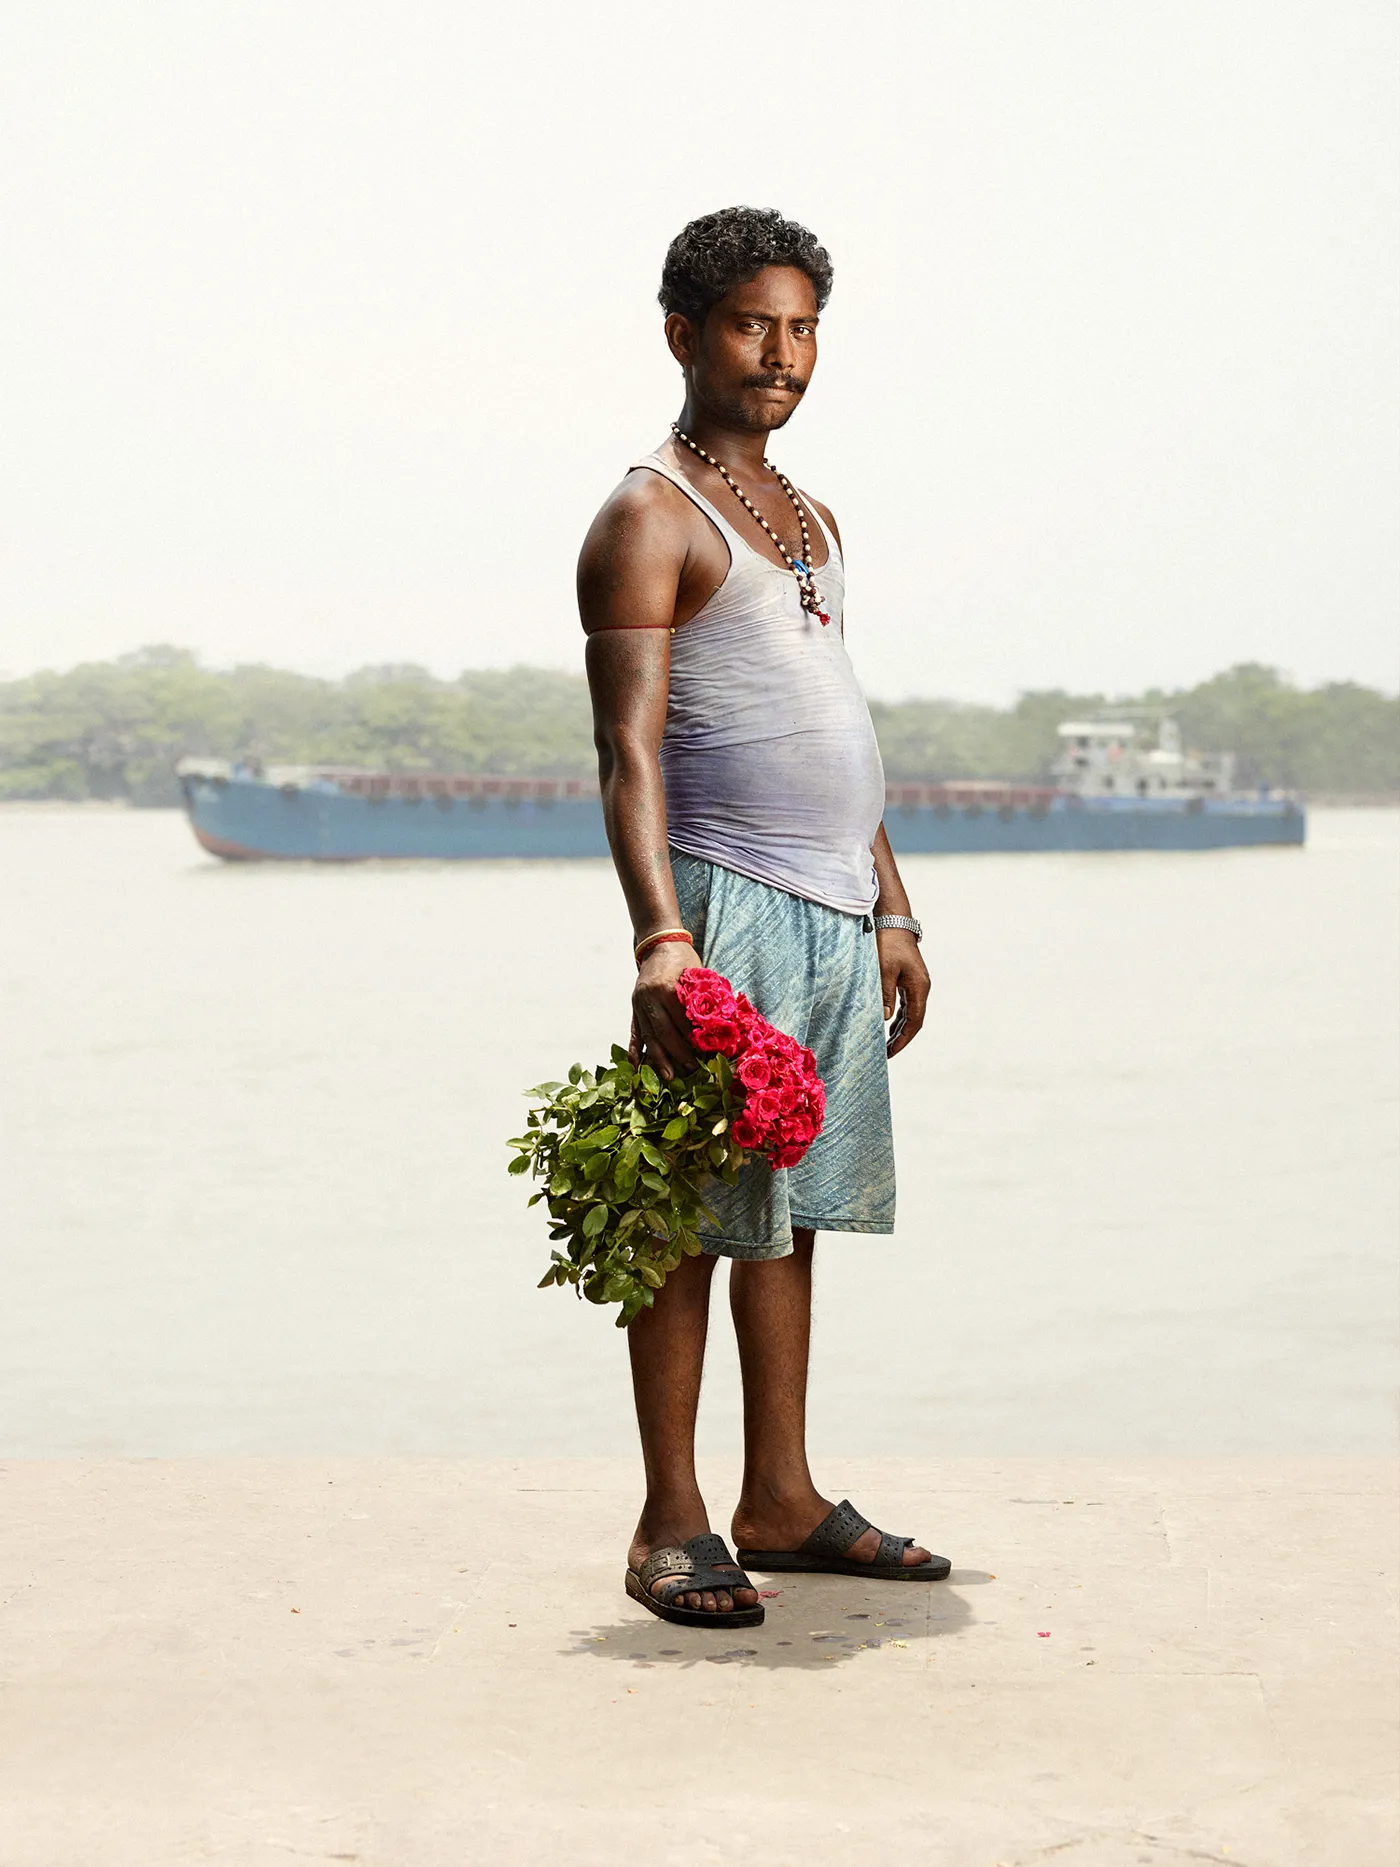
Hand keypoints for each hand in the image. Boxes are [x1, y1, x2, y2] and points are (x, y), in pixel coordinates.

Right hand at [631, 941, 702, 1079]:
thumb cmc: (684, 959)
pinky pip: (634, 1032)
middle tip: (691, 1070)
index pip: (682, 1020)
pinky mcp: (634, 1008)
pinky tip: (637, 1066)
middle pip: (664, 1032)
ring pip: (649, 1036)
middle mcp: (649, 997)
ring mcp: (638, 1003)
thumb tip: (722, 1027)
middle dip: (678, 1054)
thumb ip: (704, 999)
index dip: (694, 1039)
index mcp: (666, 987)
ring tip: (668, 1076)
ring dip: (659, 1058)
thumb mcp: (697, 974)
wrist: (659, 944)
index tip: (707, 1055)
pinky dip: (635, 1049)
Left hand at [877, 929, 928, 1058]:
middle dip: (902, 1038)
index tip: (891, 1051)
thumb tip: (885, 1018)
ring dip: (900, 1028)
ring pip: (911, 1013)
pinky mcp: (910, 979)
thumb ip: (885, 995)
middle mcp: (921, 987)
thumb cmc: (888, 945)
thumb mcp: (884, 970)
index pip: (914, 1021)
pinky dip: (899, 1017)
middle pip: (915, 1020)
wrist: (894, 923)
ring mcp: (917, 983)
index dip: (903, 1038)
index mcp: (918, 987)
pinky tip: (889, 1024)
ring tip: (887, 1044)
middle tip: (887, 1053)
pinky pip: (907, 1004)